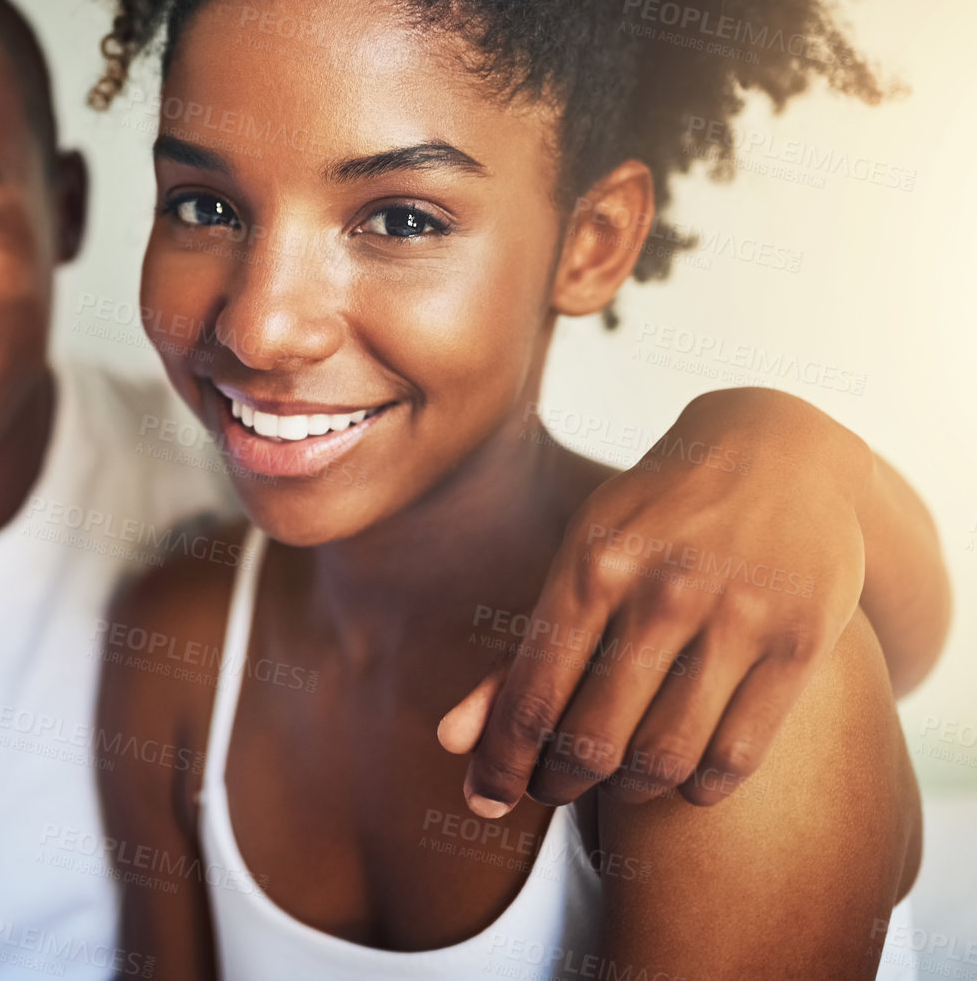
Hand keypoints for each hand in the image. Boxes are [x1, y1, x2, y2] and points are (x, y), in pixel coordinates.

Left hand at [439, 388, 874, 815]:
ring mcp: (738, 615)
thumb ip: (518, 655)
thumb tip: (449, 742)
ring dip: (627, 790)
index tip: (488, 800)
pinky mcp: (802, 640)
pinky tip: (682, 779)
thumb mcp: (579, 559)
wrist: (776, 451)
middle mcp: (663, 590)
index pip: (531, 697)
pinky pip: (737, 755)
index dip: (503, 765)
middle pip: (593, 740)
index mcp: (592, 565)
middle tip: (553, 788)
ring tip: (614, 781)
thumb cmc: (654, 521)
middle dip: (559, 782)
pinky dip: (699, 788)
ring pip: (664, 757)